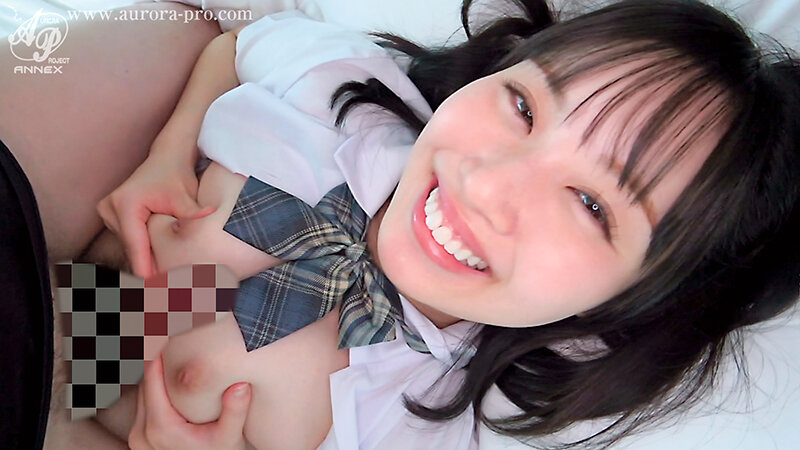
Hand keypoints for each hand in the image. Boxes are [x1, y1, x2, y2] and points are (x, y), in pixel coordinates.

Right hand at [97, 142, 214, 277]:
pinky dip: (143, 252)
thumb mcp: (185, 195)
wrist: (167, 157)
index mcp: (125, 204)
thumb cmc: (176, 175)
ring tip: (163, 283)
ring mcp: (107, 212)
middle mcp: (110, 208)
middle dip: (147, 267)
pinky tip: (157, 269)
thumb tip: (210, 213)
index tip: (155, 290)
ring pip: (130, 247)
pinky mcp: (112, 216)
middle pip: (131, 249)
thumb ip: (193, 210)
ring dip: (144, 261)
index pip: (136, 245)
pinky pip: (130, 241)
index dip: (146, 268)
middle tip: (165, 293)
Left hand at [128, 355, 251, 449]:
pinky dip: (155, 392)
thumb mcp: (230, 438)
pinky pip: (142, 406)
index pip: (151, 379)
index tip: (174, 338)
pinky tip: (172, 383)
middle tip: (179, 345)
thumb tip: (241, 385)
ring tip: (176, 360)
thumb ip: (235, 412)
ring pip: (141, 394)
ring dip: (156, 377)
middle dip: (160, 364)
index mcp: (161, 428)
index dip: (161, 355)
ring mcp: (138, 438)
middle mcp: (142, 433)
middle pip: (145, 384)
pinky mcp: (139, 439)